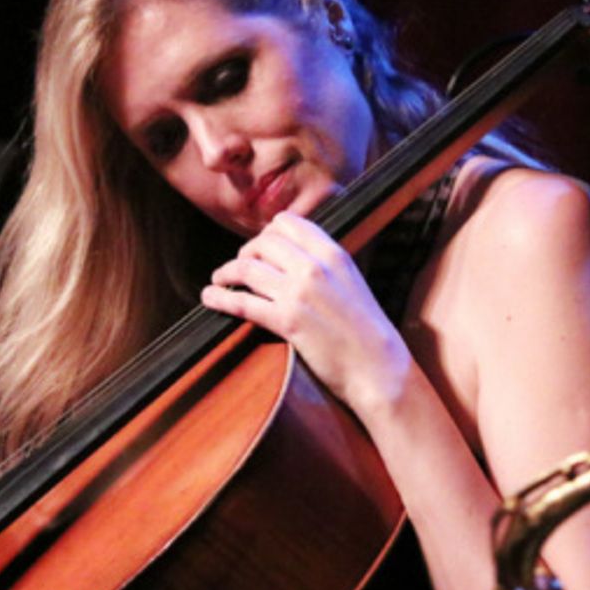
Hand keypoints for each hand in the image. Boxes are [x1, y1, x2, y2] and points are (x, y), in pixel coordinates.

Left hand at [201, 212, 411, 414]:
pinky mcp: (288, 321)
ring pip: (247, 268)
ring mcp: (300, 293)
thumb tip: (293, 256)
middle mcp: (315, 267)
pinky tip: (211, 298)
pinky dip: (220, 298)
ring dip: (226, 273)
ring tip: (220, 281)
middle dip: (245, 253)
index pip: (288, 223)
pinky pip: (243, 302)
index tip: (261, 248)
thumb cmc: (366, 330)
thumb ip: (325, 264)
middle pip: (263, 242)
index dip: (267, 233)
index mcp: (334, 253)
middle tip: (239, 267)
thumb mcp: (351, 281)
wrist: (378, 367)